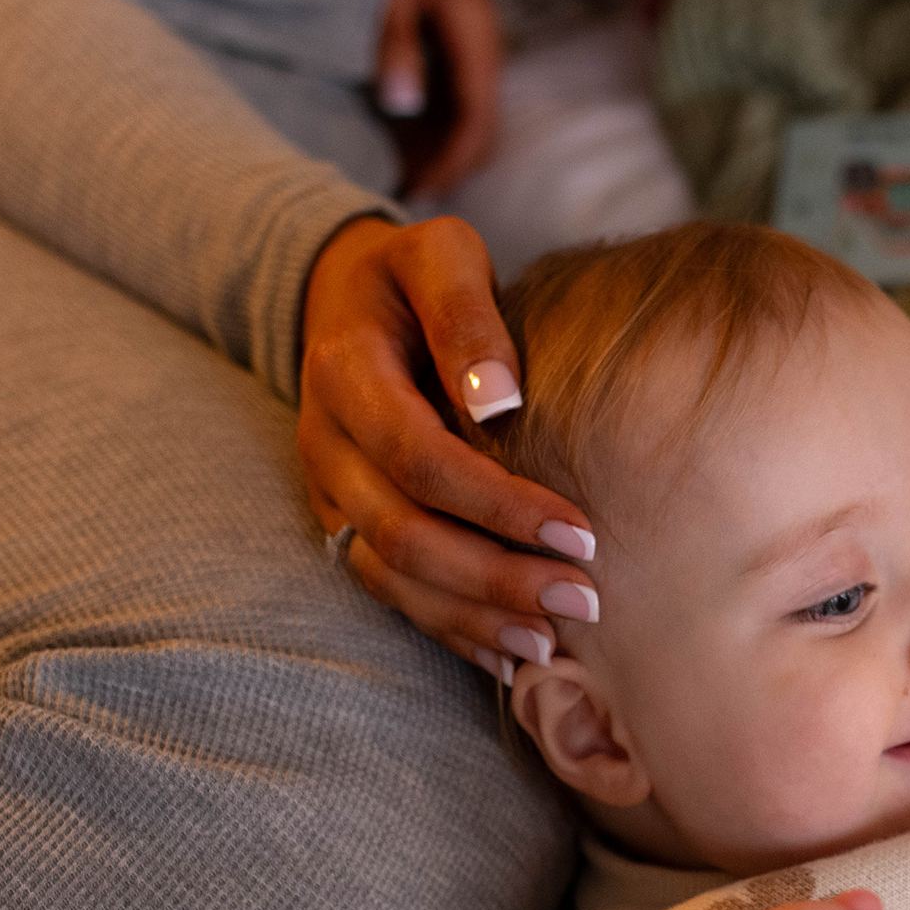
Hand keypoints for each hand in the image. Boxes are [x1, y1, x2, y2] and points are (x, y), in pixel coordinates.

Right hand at [299, 215, 596, 678]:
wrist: (344, 295)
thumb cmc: (413, 274)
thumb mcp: (440, 255)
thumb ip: (467, 314)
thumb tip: (503, 401)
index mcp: (346, 374)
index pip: (420, 460)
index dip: (499, 505)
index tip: (582, 532)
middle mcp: (326, 443)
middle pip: (403, 534)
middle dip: (496, 578)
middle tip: (583, 601)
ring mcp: (330, 490)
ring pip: (390, 576)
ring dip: (472, 618)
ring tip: (552, 645)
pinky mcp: (345, 521)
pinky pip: (386, 589)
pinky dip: (446, 628)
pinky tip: (507, 654)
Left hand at [376, 0, 502, 196]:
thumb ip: (393, 42)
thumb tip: (405, 109)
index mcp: (473, 22)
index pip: (480, 117)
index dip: (452, 164)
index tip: (413, 196)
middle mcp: (474, 28)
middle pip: (476, 117)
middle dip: (445, 161)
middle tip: (398, 197)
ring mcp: (456, 22)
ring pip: (458, 101)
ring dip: (432, 140)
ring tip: (390, 171)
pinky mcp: (434, 13)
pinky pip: (440, 78)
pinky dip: (420, 111)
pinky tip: (387, 127)